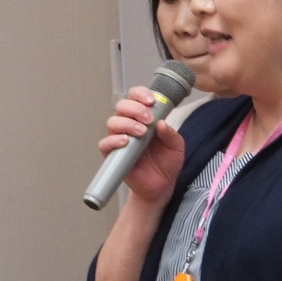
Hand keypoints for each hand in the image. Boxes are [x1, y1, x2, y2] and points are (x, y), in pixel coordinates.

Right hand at [99, 86, 184, 203]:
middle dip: (135, 109)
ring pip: (113, 122)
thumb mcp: (176, 146)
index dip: (140, 94)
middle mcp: (129, 125)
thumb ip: (170, 133)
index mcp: (144, 118)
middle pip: (122, 106)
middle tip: (148, 119)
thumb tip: (161, 123)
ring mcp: (120, 139)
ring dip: (127, 123)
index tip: (151, 101)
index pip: (135, 97)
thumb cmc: (167, 162)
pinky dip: (113, 140)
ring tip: (141, 132)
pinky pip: (105, 144)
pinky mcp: (113, 155)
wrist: (162, 185)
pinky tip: (125, 142)